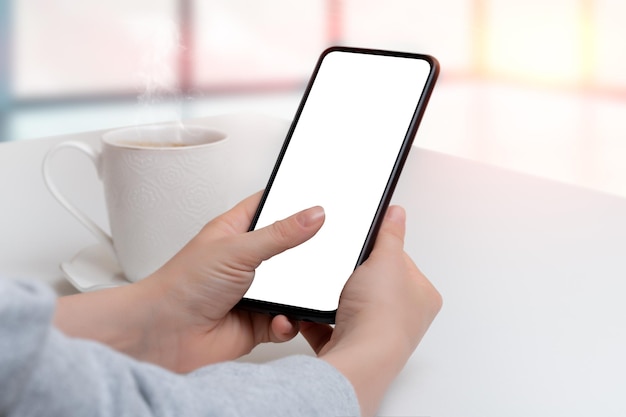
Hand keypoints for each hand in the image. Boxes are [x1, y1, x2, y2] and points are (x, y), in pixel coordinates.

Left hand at [54, 191, 324, 372]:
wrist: (163, 335)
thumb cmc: (182, 285)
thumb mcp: (237, 249)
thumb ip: (280, 233)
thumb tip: (314, 214)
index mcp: (236, 232)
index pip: (270, 207)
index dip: (293, 202)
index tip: (320, 200)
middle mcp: (246, 261)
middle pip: (288, 250)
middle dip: (305, 254)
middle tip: (325, 251)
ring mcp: (253, 293)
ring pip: (293, 288)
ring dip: (300, 293)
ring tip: (304, 291)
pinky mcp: (258, 323)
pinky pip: (287, 321)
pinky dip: (288, 322)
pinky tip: (280, 319)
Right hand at [300, 205, 441, 416]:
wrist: (359, 358)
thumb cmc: (382, 316)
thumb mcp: (387, 259)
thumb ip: (390, 234)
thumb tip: (396, 214)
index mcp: (422, 296)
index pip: (401, 260)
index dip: (380, 248)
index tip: (366, 243)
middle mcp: (404, 319)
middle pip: (374, 283)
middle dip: (355, 274)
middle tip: (347, 267)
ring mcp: (376, 334)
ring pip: (350, 305)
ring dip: (337, 296)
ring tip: (334, 290)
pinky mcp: (351, 346)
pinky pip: (329, 327)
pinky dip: (319, 320)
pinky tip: (314, 312)